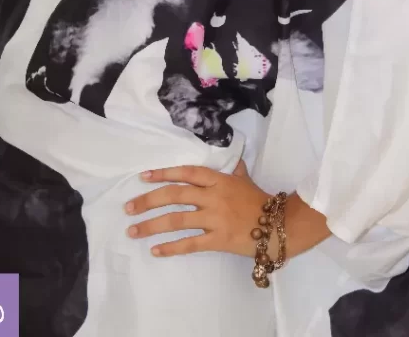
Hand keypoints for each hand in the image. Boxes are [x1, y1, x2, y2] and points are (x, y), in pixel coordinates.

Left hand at [124, 159, 269, 257]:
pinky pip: (190, 244)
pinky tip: (155, 251)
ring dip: (152, 225)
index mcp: (218, 180)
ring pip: (177, 220)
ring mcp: (215, 218)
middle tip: (128, 207)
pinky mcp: (218, 240)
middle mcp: (213, 196)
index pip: (186, 173)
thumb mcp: (245, 179)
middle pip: (175, 195)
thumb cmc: (259, 201)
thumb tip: (232, 158)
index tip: (143, 177)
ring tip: (133, 230)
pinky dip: (171, 248)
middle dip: (148, 200)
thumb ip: (233, 170)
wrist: (279, 226)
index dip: (164, 173)